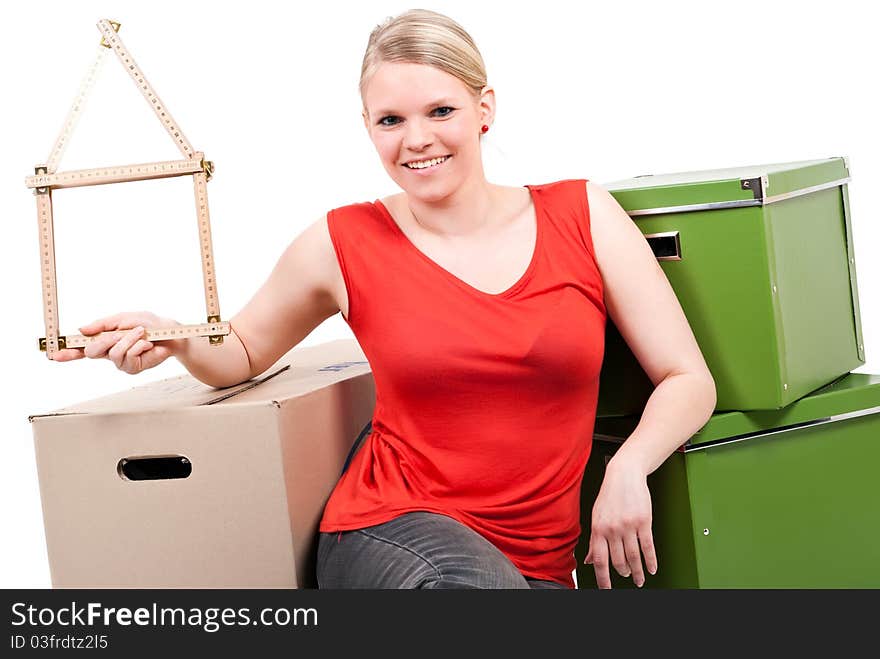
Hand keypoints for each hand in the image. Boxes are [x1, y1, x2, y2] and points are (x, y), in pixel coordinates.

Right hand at [50, 310, 176, 374]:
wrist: (169, 333)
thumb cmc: (148, 324)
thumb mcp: (123, 318)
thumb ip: (102, 324)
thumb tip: (81, 330)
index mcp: (104, 340)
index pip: (81, 348)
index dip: (67, 352)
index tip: (54, 353)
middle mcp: (109, 352)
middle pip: (91, 352)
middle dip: (104, 340)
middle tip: (118, 333)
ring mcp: (120, 362)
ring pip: (112, 352)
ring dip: (127, 339)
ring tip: (141, 334)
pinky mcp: (132, 368)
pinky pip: (127, 356)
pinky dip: (137, 346)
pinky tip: (146, 344)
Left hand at [584, 457, 657, 588]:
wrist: (624, 474)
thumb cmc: (610, 494)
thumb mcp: (596, 516)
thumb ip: (594, 540)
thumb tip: (589, 560)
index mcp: (598, 529)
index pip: (599, 560)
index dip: (602, 579)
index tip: (606, 589)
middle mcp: (612, 529)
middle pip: (618, 561)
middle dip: (623, 572)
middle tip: (627, 576)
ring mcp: (628, 526)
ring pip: (633, 557)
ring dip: (637, 571)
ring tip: (639, 578)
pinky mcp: (643, 522)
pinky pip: (648, 547)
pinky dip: (651, 561)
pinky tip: (652, 568)